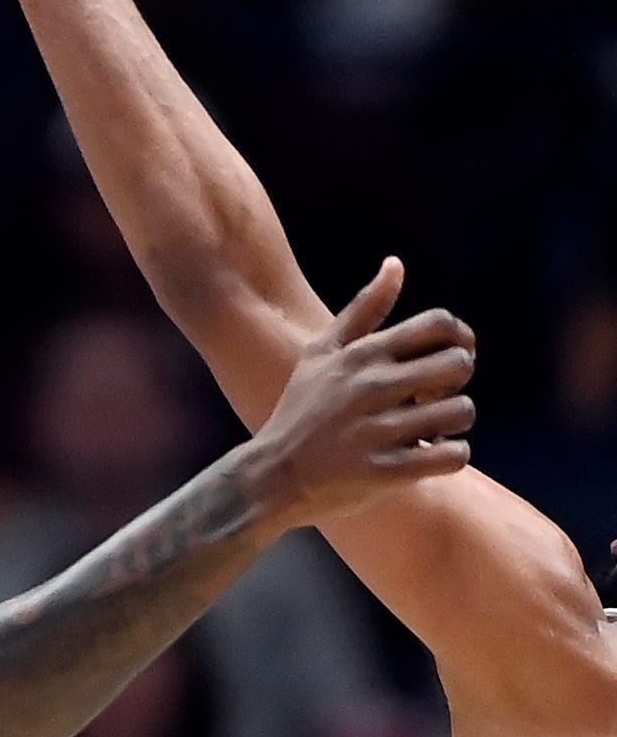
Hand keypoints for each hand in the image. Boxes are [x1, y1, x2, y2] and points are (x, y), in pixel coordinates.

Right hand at [236, 259, 475, 531]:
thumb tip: (396, 262)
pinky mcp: (387, 471)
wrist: (274, 474)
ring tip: (429, 428)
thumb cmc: (304, 408)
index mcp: (361, 354)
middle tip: (435, 396)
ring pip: (462, 412)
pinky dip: (452, 455)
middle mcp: (371, 386)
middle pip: (459, 364)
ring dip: (454, 423)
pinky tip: (428, 454)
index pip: (440, 324)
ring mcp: (379, 430)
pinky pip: (454, 456)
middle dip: (457, 381)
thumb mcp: (324, 352)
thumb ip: (365, 308)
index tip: (442, 358)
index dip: (458, 338)